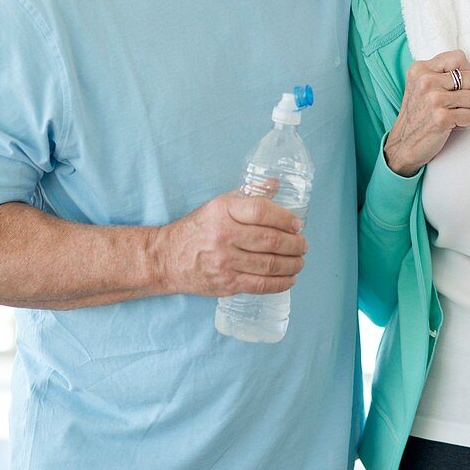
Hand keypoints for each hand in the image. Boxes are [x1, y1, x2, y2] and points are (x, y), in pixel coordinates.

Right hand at [151, 188, 308, 297]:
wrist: (166, 258)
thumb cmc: (197, 228)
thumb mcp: (218, 204)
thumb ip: (248, 195)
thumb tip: (276, 184)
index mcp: (223, 211)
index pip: (261, 211)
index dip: (285, 218)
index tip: (297, 224)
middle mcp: (224, 235)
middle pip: (270, 240)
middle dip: (294, 244)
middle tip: (303, 244)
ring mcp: (225, 262)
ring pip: (269, 264)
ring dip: (292, 264)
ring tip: (300, 261)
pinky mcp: (226, 283)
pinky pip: (260, 285)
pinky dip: (280, 283)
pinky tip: (290, 278)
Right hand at [384, 50, 469, 176]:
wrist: (403, 144)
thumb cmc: (417, 115)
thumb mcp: (420, 85)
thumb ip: (439, 73)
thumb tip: (469, 69)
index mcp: (420, 69)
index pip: (459, 57)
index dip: (465, 71)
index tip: (459, 84)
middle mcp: (426, 81)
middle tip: (458, 102)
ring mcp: (433, 99)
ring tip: (455, 113)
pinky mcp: (441, 118)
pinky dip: (466, 123)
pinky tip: (452, 124)